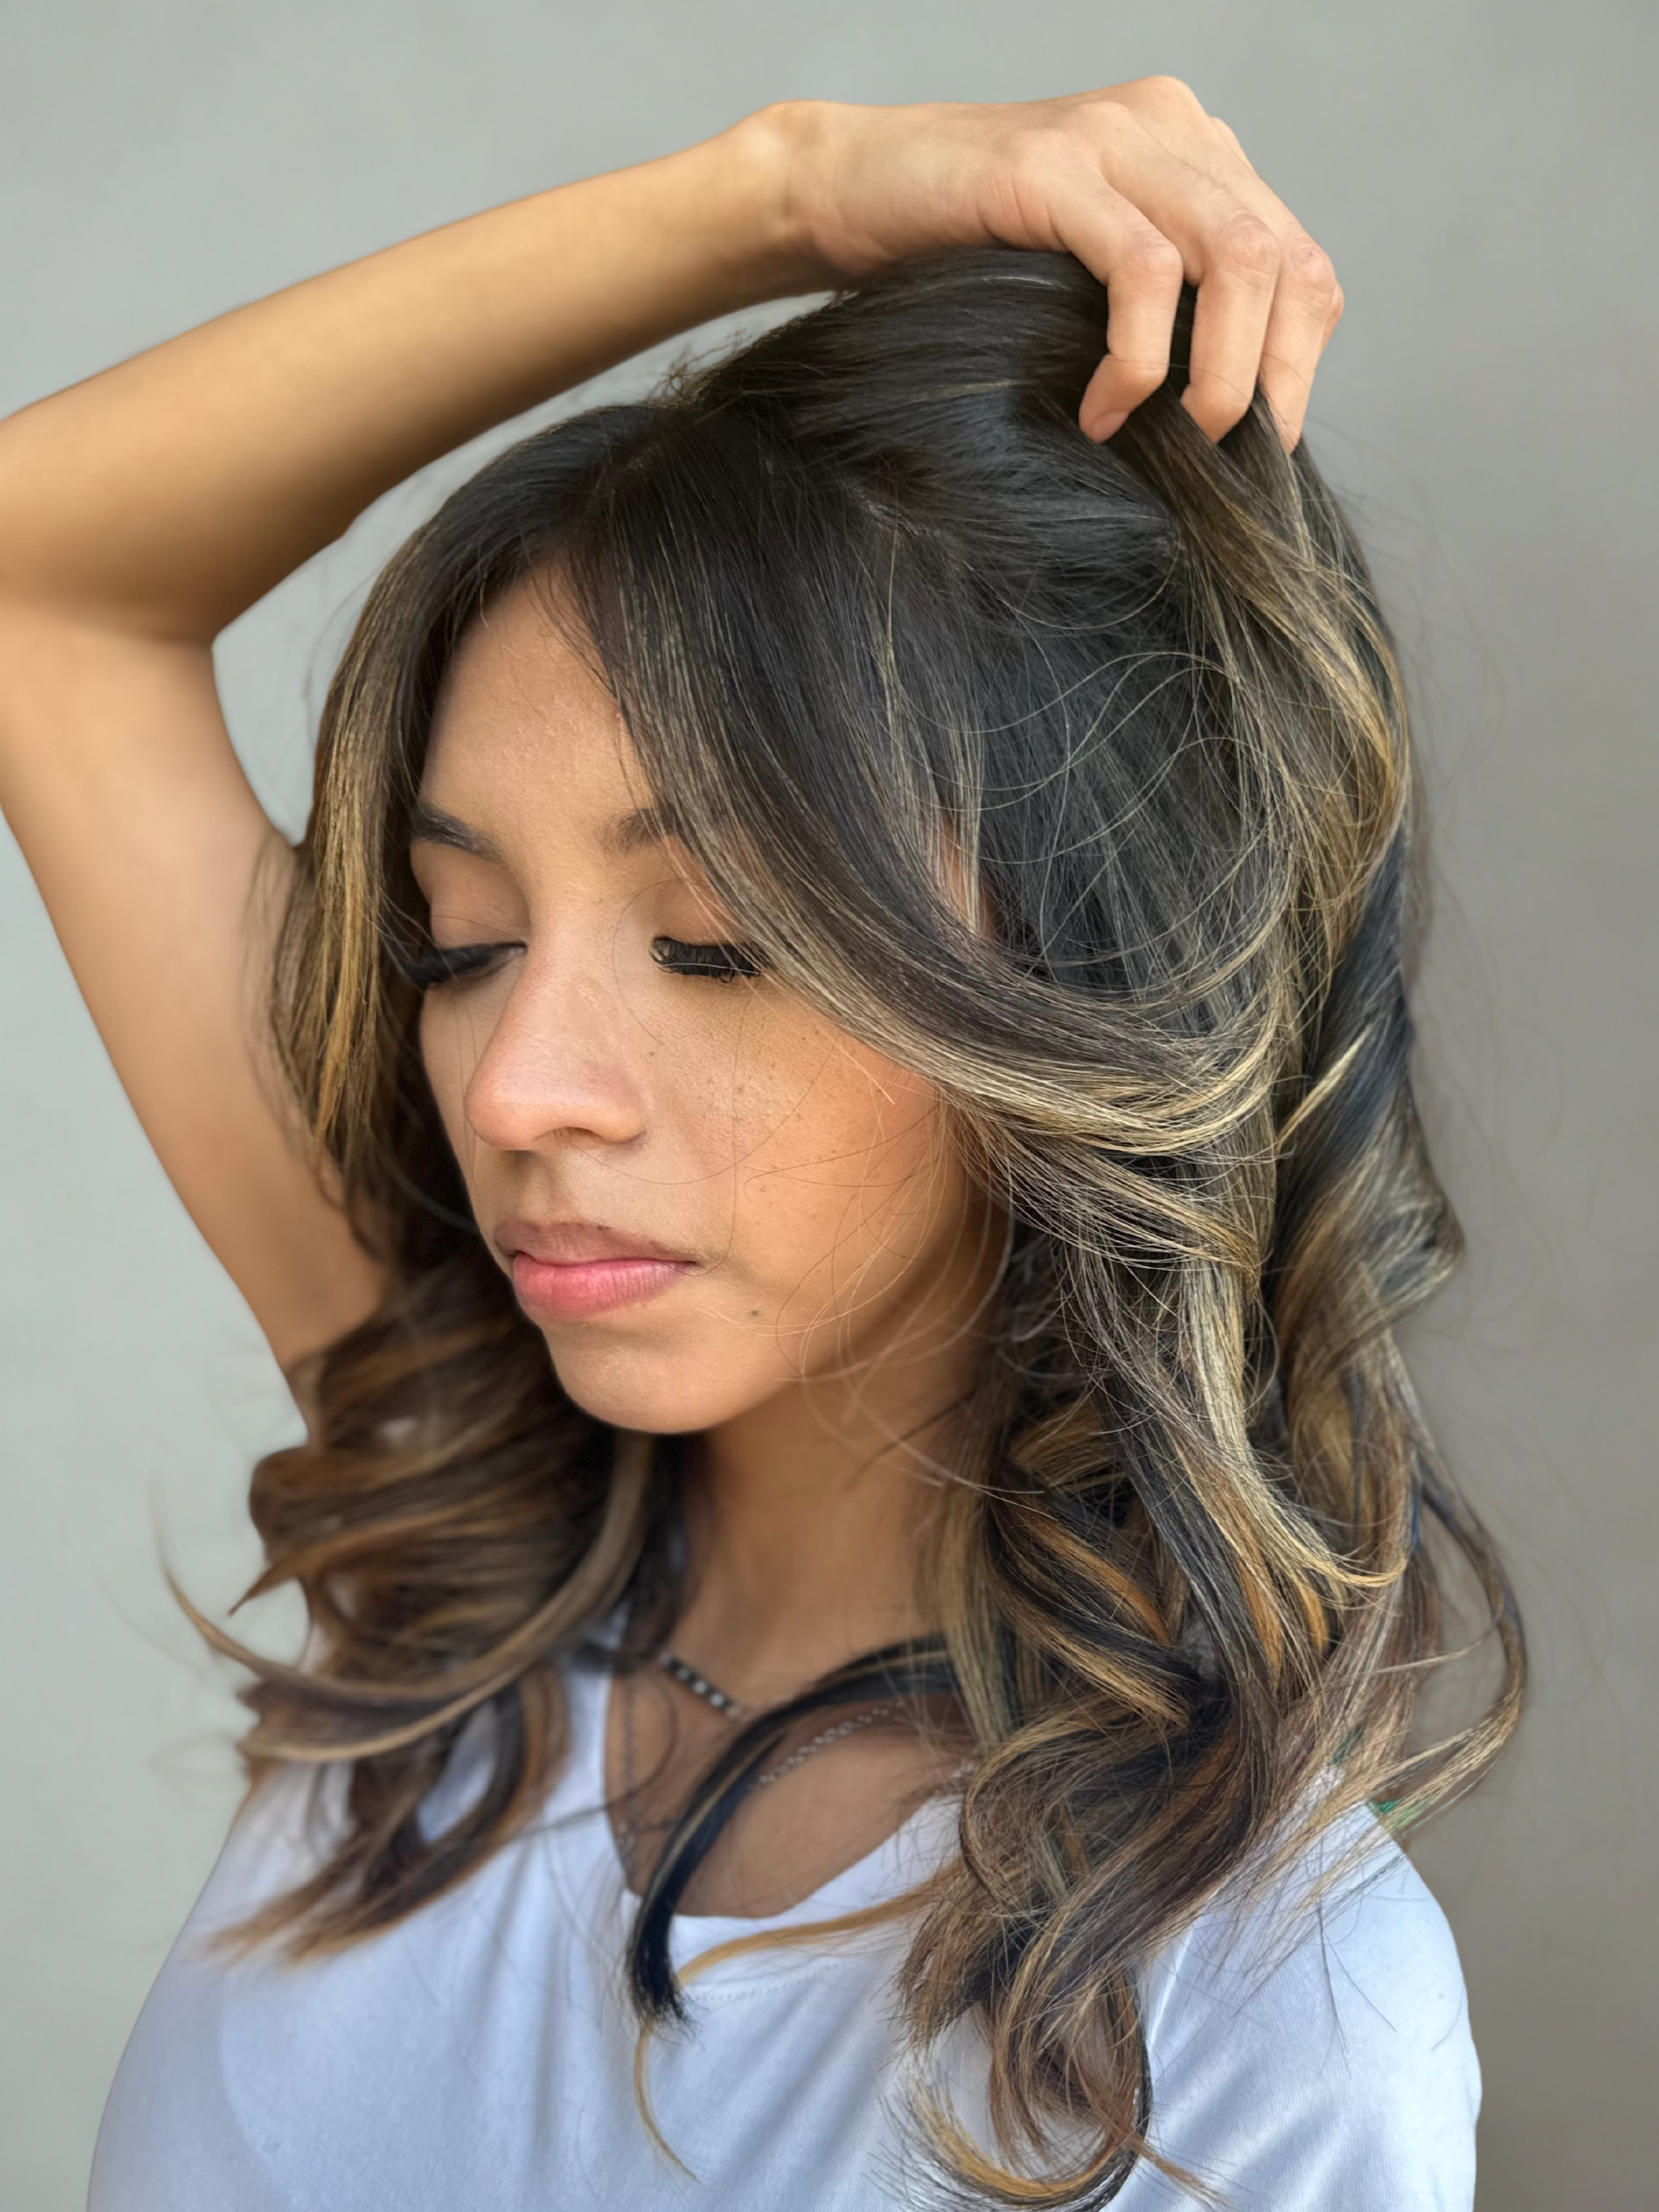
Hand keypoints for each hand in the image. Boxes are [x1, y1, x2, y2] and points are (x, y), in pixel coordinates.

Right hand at [767, 82, 1342, 451]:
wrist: (844, 192)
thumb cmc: (960, 263)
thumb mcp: (1086, 283)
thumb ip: (1163, 309)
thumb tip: (1230, 423)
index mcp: (1194, 152)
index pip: (1299, 262)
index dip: (1295, 366)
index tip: (1259, 448)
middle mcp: (1170, 127)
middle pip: (1284, 262)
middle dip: (1268, 381)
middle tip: (1219, 459)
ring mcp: (1115, 136)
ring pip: (1236, 259)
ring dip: (1218, 375)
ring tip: (1175, 440)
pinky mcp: (1055, 165)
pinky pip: (1142, 269)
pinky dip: (1136, 359)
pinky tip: (1099, 411)